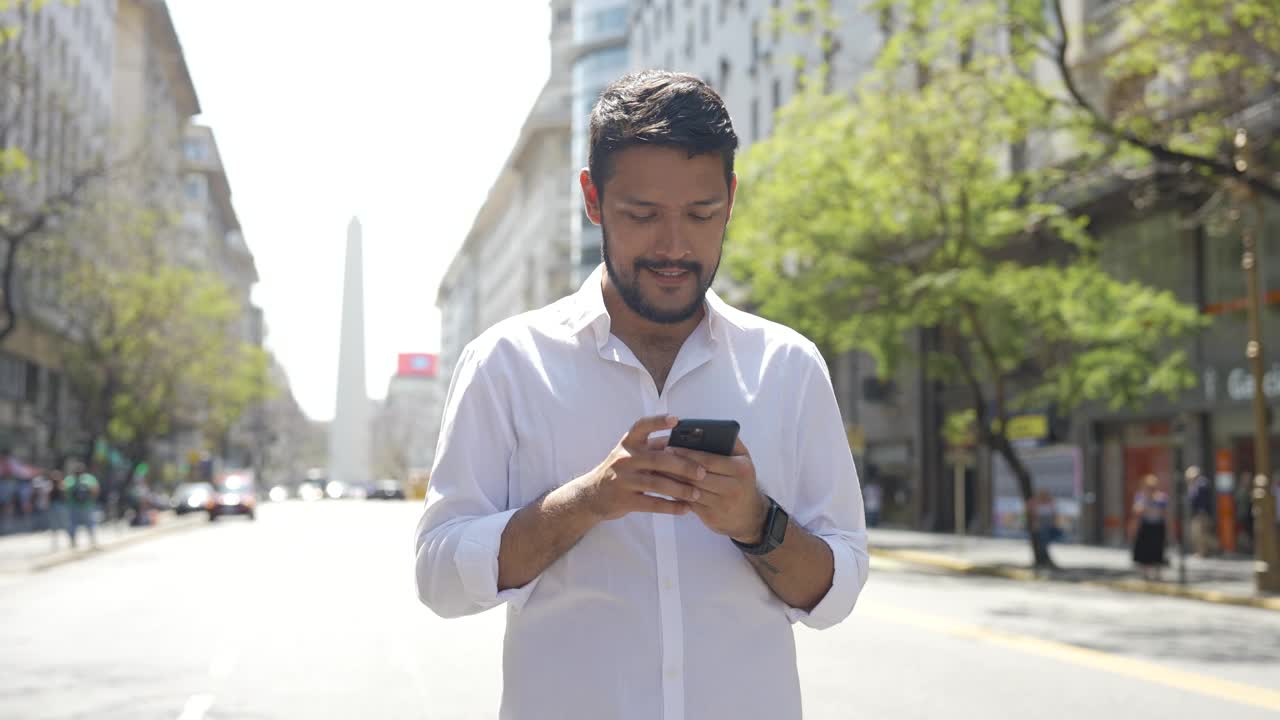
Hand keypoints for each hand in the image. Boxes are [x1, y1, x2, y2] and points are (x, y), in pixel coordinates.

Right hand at [575, 415, 707, 522]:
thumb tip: (686, 441)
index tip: (676, 420)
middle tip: (702, 473)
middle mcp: (625, 459)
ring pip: (657, 484)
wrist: (591, 495)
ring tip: (696, 495)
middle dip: (683, 466)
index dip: (658, 422)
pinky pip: (652, 504)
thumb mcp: (630, 454)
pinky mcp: (624, 500)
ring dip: (680, 490)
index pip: (642, 426)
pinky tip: (685, 509)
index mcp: (628, 443)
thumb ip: (653, 447)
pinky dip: (671, 507)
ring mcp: (623, 480)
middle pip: (659, 459)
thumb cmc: (620, 470)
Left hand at [663, 436, 767, 543]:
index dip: (687, 453)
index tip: (670, 446)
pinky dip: (676, 494)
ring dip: (672, 480)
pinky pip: (689, 503)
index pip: (709, 459)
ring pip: (691, 490)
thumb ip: (730, 442)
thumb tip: (711, 427)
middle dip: (676, 466)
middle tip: (658, 457)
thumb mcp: (743, 460)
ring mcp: (722, 504)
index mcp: (741, 469)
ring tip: (658, 470)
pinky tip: (665, 485)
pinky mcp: (712, 517)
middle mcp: (734, 487)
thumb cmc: (741, 481)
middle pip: (698, 475)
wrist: (749, 515)